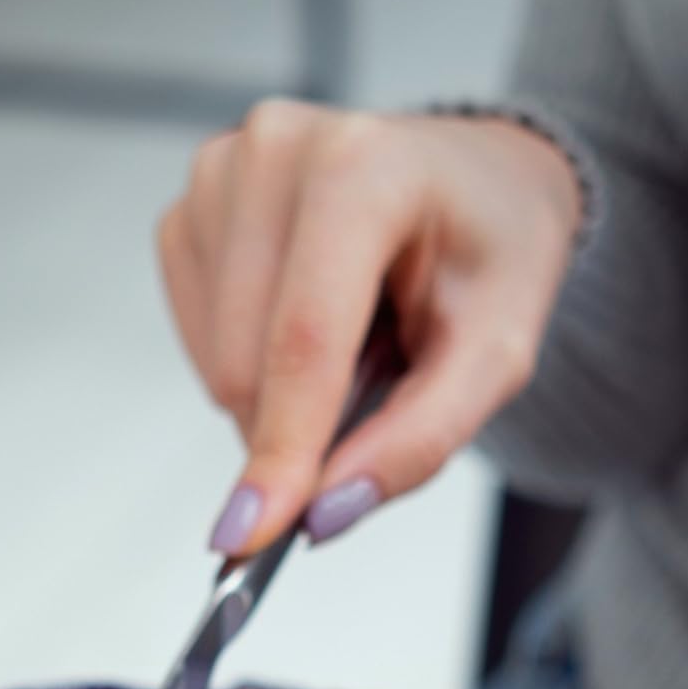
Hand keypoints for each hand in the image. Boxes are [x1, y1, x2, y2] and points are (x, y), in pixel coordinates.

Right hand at [157, 102, 582, 556]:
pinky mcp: (190, 207)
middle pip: (248, 364)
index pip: (304, 341)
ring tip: (354, 336)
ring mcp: (222, 171)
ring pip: (215, 363)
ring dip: (280, 391)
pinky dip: (250, 365)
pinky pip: (196, 340)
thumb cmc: (492, 251)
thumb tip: (323, 513)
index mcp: (364, 167)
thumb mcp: (497, 356)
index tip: (251, 539)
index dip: (280, 450)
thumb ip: (418, 441)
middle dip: (301, 423)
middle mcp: (275, 150)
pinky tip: (302, 323)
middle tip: (379, 381)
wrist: (480, 182)